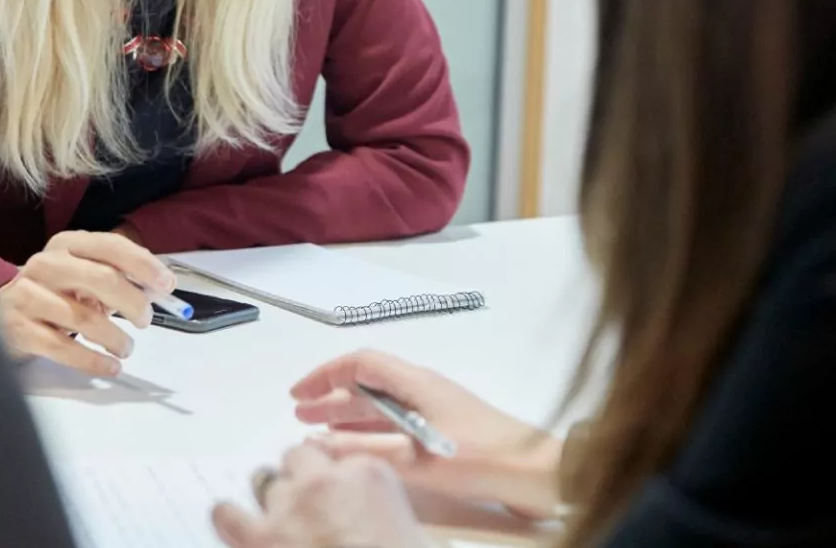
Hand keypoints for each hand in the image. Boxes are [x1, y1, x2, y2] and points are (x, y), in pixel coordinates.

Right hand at [0, 230, 175, 377]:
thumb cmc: (52, 293)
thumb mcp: (81, 275)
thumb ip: (117, 277)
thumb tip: (157, 289)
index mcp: (67, 244)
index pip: (110, 246)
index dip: (143, 264)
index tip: (167, 285)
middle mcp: (46, 264)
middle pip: (100, 279)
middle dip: (133, 302)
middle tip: (146, 320)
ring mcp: (28, 296)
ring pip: (83, 318)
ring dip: (114, 337)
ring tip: (126, 349)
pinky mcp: (19, 329)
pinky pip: (63, 348)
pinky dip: (93, 360)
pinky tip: (109, 366)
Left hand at [212, 444, 427, 547]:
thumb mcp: (411, 535)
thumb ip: (378, 514)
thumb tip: (361, 524)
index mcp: (370, 476)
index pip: (343, 461)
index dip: (338, 485)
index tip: (340, 503)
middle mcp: (326, 480)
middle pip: (299, 459)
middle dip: (301, 482)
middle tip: (309, 514)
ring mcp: (289, 505)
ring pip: (265, 481)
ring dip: (271, 502)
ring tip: (279, 526)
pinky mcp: (260, 538)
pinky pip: (227, 513)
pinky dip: (230, 520)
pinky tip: (238, 529)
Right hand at [290, 351, 561, 518]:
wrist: (537, 472)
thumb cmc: (481, 458)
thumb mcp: (418, 458)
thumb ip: (367, 452)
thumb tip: (321, 444)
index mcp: (417, 383)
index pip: (361, 364)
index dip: (325, 375)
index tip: (298, 394)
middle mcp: (424, 389)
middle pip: (368, 384)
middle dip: (332, 397)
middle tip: (300, 416)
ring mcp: (436, 410)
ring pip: (382, 406)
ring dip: (349, 417)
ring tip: (319, 433)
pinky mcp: (446, 432)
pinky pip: (397, 425)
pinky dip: (371, 434)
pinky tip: (359, 451)